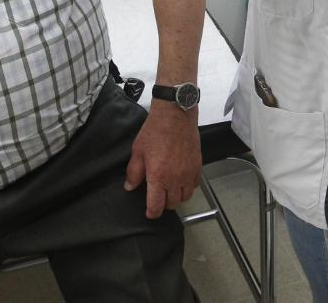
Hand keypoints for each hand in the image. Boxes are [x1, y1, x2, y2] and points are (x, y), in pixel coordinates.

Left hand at [125, 101, 201, 218]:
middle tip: (158, 196)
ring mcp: (188, 173)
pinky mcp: (198, 166)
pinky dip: (188, 186)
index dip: (152, 213)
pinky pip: (194, 185)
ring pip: (185, 197)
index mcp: (158, 177)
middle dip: (164, 204)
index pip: (156, 206)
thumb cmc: (156, 130)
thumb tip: (130, 187)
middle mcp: (175, 179)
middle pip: (172, 204)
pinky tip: (181, 179)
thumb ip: (134, 172)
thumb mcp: (138, 151)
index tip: (149, 212)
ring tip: (170, 189)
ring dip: (177, 196)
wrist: (176, 115)